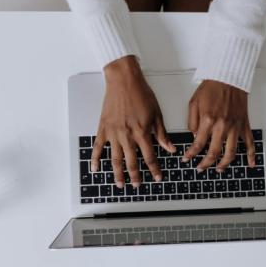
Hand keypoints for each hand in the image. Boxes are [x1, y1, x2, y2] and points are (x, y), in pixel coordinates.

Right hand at [91, 56, 175, 187]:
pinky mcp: (103, 128)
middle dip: (135, 176)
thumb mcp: (156, 113)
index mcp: (142, 132)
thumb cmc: (140, 93)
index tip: (157, 177)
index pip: (149, 157)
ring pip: (115, 159)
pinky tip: (95, 169)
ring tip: (120, 184)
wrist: (123, 80)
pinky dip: (95, 159)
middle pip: (131, 162)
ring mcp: (113, 133)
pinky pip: (98, 147)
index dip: (154, 169)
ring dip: (117, 174)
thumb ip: (162, 134)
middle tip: (137, 186)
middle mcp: (127, 135)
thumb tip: (170, 148)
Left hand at [182, 80, 255, 171]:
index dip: (191, 155)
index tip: (187, 159)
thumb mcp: (194, 103)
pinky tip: (250, 164)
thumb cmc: (212, 87)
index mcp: (208, 120)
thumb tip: (194, 137)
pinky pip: (249, 143)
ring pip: (231, 152)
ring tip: (218, 169)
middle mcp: (222, 126)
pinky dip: (251, 155)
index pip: (198, 144)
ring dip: (224, 164)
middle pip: (214, 153)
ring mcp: (235, 127)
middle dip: (205, 164)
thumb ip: (192, 122)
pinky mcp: (244, 125)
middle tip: (200, 168)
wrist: (229, 77)